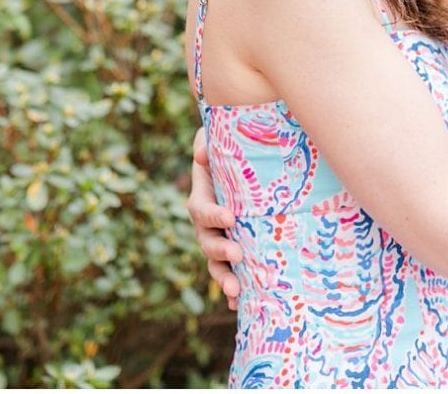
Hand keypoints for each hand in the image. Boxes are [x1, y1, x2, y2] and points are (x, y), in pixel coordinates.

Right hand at [187, 126, 241, 309]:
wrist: (247, 167)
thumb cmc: (232, 151)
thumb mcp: (218, 142)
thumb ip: (206, 144)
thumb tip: (200, 154)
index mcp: (202, 198)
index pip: (201, 209)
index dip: (212, 214)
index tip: (229, 217)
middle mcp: (208, 224)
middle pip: (207, 242)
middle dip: (220, 251)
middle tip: (237, 253)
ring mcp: (220, 240)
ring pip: (216, 264)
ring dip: (224, 278)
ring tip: (236, 291)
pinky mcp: (235, 253)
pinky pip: (231, 274)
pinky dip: (232, 291)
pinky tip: (238, 306)